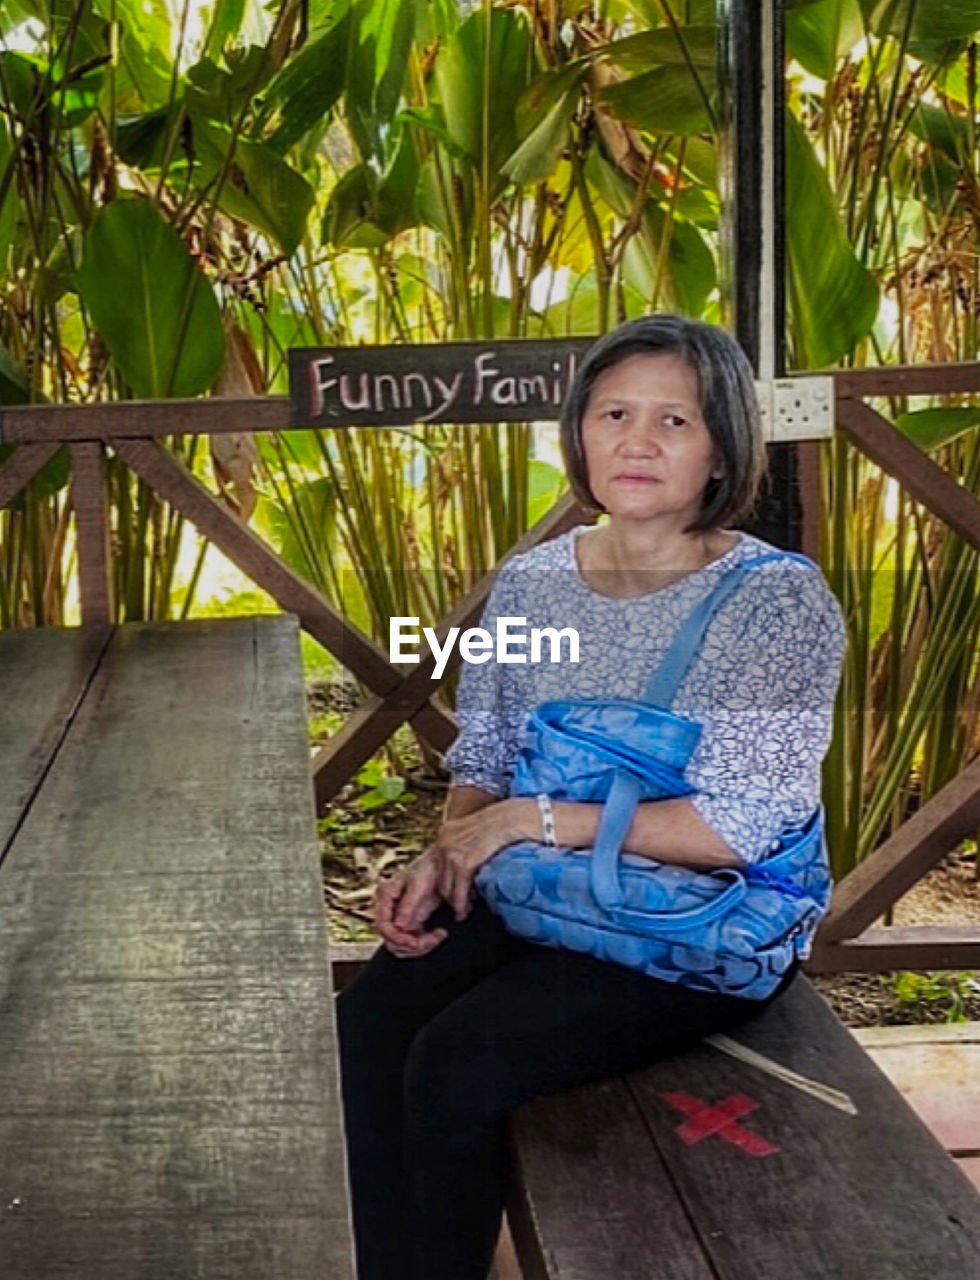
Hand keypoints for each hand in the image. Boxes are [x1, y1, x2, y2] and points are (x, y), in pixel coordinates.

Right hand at [374, 851, 447, 958]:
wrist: (441, 865)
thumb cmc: (428, 868)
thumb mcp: (418, 885)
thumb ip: (408, 906)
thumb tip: (399, 926)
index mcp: (385, 896)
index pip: (383, 926)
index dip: (398, 938)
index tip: (415, 943)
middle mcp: (388, 908)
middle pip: (391, 940)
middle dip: (411, 945)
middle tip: (432, 939)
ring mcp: (398, 917)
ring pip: (400, 945)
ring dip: (419, 947)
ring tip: (437, 936)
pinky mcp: (410, 922)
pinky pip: (411, 942)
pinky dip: (424, 944)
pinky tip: (437, 934)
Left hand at [431, 799, 529, 921]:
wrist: (518, 816)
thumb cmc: (505, 825)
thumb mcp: (478, 832)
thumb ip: (466, 847)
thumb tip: (464, 868)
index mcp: (447, 832)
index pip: (433, 865)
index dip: (434, 884)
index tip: (435, 899)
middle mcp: (444, 840)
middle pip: (436, 877)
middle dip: (442, 897)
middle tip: (453, 908)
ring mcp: (452, 850)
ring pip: (445, 887)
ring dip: (454, 903)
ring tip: (462, 912)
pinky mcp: (465, 861)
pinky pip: (458, 890)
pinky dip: (460, 904)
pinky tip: (464, 911)